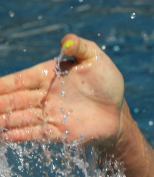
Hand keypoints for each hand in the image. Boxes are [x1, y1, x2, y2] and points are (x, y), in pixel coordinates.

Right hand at [0, 34, 124, 145]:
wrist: (118, 112)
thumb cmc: (107, 82)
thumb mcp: (95, 58)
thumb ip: (79, 46)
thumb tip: (66, 40)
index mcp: (48, 75)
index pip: (19, 80)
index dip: (2, 85)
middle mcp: (45, 96)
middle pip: (14, 100)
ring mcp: (51, 114)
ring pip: (20, 118)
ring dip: (4, 121)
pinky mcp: (59, 132)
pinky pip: (35, 133)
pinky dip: (19, 135)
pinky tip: (5, 136)